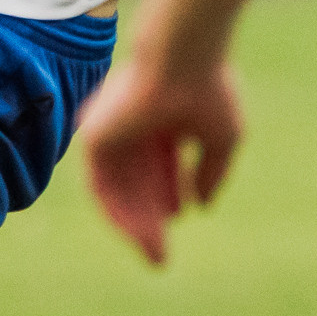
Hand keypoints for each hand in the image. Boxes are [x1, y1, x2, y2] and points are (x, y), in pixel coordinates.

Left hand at [80, 58, 242, 265]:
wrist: (180, 61)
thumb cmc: (207, 91)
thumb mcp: (222, 137)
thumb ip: (210, 170)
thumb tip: (201, 206)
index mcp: (159, 118)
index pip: (157, 163)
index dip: (168, 191)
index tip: (181, 216)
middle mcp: (130, 125)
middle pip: (135, 180)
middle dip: (149, 218)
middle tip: (161, 253)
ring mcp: (110, 131)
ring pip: (118, 187)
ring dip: (134, 223)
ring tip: (154, 253)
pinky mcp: (94, 137)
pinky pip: (99, 185)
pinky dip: (117, 211)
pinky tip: (137, 234)